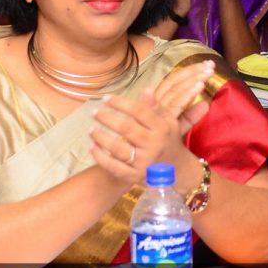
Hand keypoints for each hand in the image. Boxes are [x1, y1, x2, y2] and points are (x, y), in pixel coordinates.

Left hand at [89, 60, 213, 185]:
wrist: (177, 169)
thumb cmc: (168, 140)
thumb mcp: (167, 121)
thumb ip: (154, 107)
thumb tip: (146, 90)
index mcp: (162, 128)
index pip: (139, 111)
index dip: (120, 103)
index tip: (105, 98)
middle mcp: (153, 145)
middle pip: (126, 128)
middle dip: (107, 118)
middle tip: (94, 112)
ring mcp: (144, 163)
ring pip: (117, 148)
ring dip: (100, 137)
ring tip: (90, 129)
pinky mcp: (135, 177)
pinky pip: (113, 167)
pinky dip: (100, 157)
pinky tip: (92, 147)